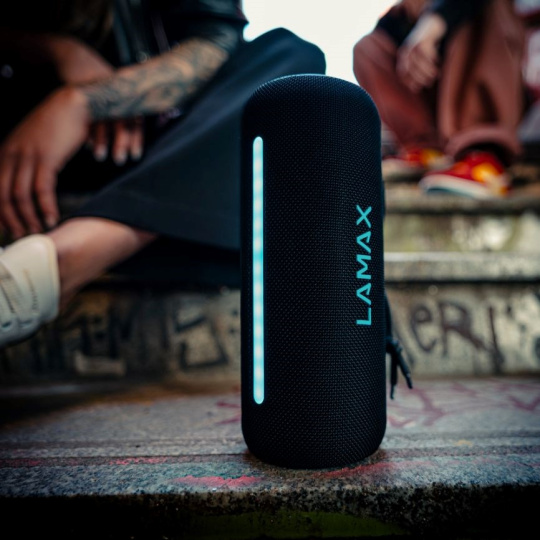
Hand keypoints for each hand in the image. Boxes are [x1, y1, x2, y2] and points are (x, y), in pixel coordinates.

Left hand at [0, 87, 89, 237]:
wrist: (74, 104)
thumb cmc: (58, 124)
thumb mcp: (35, 142)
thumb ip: (27, 160)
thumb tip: (28, 182)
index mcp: (6, 151)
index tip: (6, 228)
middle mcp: (12, 154)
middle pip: (2, 195)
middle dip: (10, 220)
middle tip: (21, 236)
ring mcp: (28, 155)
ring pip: (19, 195)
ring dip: (28, 217)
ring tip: (38, 231)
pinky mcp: (47, 158)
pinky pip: (42, 189)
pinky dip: (45, 207)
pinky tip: (52, 218)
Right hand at [48, 36, 144, 164]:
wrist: (76, 59)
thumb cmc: (97, 87)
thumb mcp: (113, 99)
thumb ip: (120, 118)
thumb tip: (129, 143)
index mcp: (127, 96)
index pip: (136, 120)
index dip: (136, 139)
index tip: (135, 156)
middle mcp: (116, 94)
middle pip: (122, 120)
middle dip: (122, 142)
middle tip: (120, 160)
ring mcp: (99, 92)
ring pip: (104, 120)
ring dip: (103, 140)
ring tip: (100, 157)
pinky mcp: (82, 91)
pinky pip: (86, 114)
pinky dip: (87, 131)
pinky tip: (87, 145)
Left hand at [397, 13, 446, 92]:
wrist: (432, 23)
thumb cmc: (427, 44)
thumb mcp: (420, 58)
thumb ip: (419, 69)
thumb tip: (419, 87)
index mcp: (403, 57)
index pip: (402, 73)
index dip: (409, 82)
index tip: (417, 89)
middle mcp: (405, 51)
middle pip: (410, 68)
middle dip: (420, 78)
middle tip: (430, 83)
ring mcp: (413, 44)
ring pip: (419, 61)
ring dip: (428, 70)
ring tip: (436, 75)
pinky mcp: (422, 38)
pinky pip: (427, 52)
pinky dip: (433, 58)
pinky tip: (439, 61)